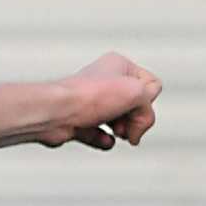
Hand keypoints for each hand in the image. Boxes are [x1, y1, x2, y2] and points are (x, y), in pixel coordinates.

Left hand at [46, 52, 160, 150]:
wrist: (54, 112)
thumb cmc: (88, 96)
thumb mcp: (137, 93)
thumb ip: (149, 106)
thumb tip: (138, 128)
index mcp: (119, 65)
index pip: (151, 85)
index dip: (147, 100)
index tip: (135, 104)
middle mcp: (104, 81)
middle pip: (136, 106)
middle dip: (135, 119)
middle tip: (126, 124)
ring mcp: (90, 103)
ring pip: (119, 121)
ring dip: (122, 130)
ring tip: (116, 131)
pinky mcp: (79, 122)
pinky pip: (100, 135)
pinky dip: (104, 140)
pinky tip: (105, 140)